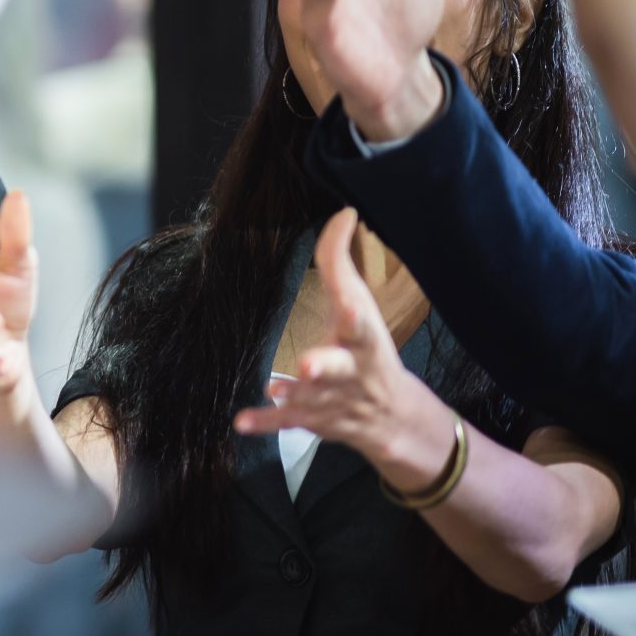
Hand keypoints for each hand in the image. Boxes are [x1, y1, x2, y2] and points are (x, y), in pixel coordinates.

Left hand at [232, 209, 450, 485]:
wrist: (394, 415)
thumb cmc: (369, 347)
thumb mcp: (360, 303)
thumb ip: (342, 260)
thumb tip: (342, 212)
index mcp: (364, 338)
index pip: (360, 320)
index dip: (353, 309)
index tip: (347, 302)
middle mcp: (351, 371)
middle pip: (340, 368)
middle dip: (325, 366)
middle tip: (308, 363)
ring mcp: (332, 399)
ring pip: (314, 398)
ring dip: (295, 394)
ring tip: (276, 387)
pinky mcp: (314, 419)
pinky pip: (288, 422)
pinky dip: (266, 422)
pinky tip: (241, 422)